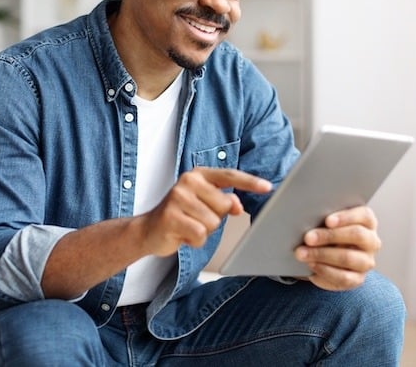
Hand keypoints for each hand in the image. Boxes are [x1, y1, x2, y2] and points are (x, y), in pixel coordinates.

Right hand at [140, 167, 270, 256]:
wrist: (148, 230)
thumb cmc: (181, 216)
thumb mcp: (204, 204)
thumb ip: (223, 201)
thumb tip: (237, 205)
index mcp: (199, 175)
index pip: (229, 175)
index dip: (250, 182)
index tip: (268, 187)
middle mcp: (188, 182)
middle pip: (224, 205)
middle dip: (216, 218)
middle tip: (197, 218)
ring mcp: (177, 198)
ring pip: (213, 222)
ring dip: (204, 231)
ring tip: (189, 226)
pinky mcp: (171, 216)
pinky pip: (200, 234)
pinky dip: (195, 240)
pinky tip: (183, 235)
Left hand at [294, 205, 381, 290]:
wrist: (326, 255)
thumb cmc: (327, 231)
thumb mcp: (326, 222)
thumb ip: (323, 217)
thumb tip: (308, 218)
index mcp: (367, 221)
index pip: (364, 215)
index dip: (346, 217)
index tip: (327, 221)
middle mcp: (371, 241)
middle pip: (357, 235)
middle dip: (330, 236)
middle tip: (308, 238)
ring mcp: (366, 261)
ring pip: (348, 258)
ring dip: (322, 255)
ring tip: (302, 253)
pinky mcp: (358, 279)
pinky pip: (343, 277)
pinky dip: (324, 271)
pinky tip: (311, 265)